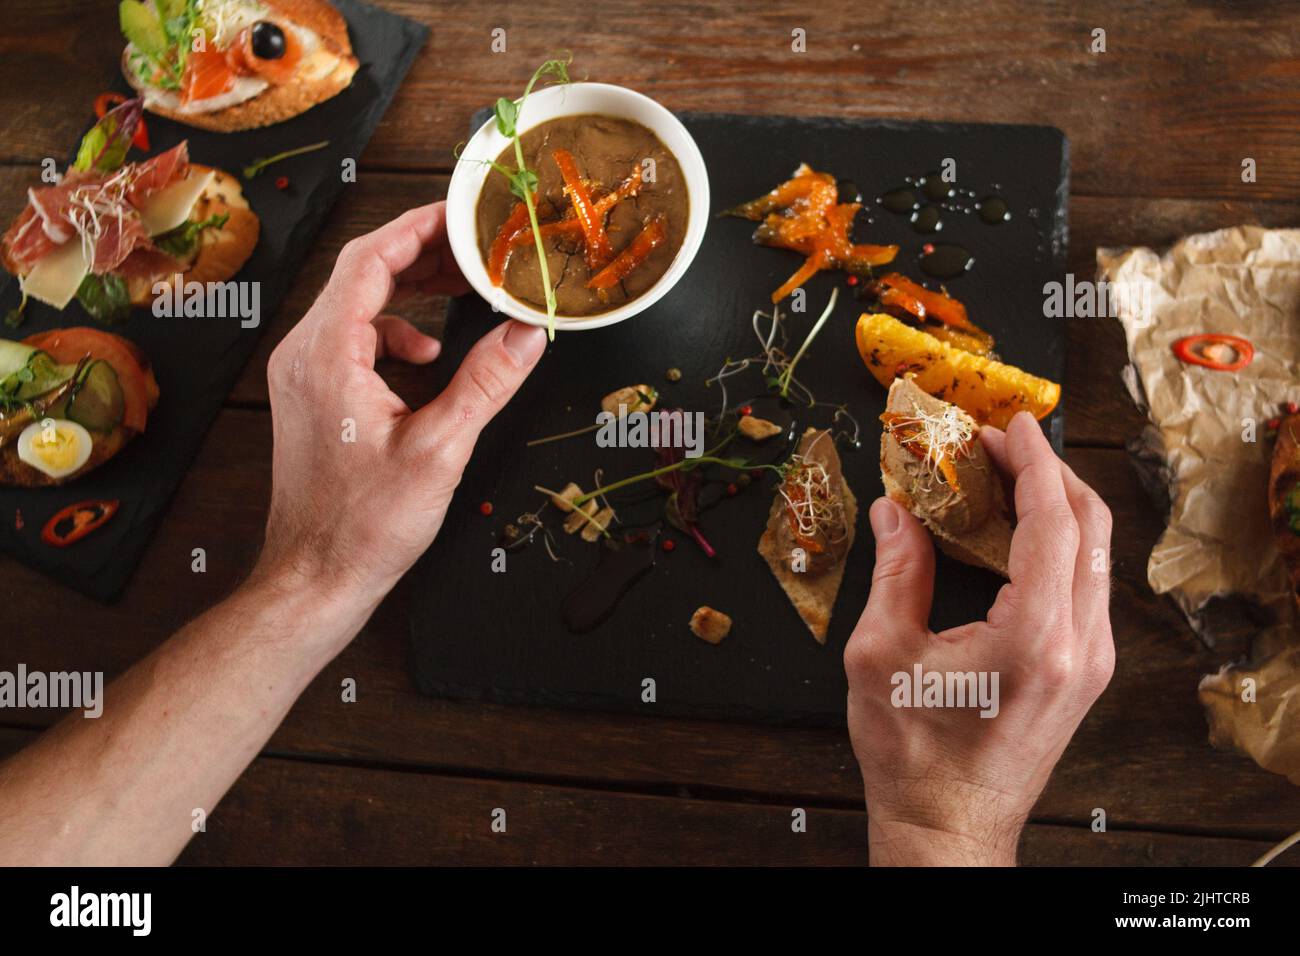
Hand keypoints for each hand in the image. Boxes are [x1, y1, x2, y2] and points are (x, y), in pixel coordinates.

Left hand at [255, 202, 546, 623]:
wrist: (314, 576)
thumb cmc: (365, 524)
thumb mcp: (439, 450)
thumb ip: (485, 383)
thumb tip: (528, 334)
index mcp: (327, 355)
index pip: (369, 259)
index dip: (418, 227)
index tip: (462, 214)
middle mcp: (304, 353)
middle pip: (362, 273)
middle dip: (423, 255)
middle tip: (478, 248)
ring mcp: (303, 374)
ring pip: (359, 305)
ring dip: (412, 293)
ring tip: (465, 294)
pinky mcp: (311, 394)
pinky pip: (354, 340)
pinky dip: (397, 336)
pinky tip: (429, 363)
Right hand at [843, 411, 1114, 865]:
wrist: (948, 827)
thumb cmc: (914, 759)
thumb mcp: (881, 655)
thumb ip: (893, 572)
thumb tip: (893, 511)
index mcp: (1035, 637)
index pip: (1052, 521)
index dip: (1031, 464)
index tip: (1008, 429)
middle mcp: (1080, 647)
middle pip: (1091, 528)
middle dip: (1049, 473)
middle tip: (1002, 445)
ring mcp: (1092, 662)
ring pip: (1097, 555)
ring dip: (1059, 506)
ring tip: (1009, 479)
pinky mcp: (1086, 671)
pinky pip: (1088, 585)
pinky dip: (1061, 543)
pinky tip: (1020, 532)